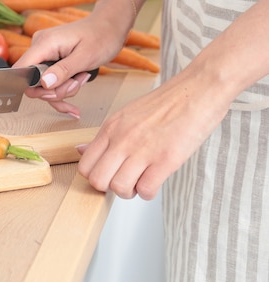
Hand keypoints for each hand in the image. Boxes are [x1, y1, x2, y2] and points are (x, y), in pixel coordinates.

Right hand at [13, 14, 125, 115]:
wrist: (110, 25)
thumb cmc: (102, 36)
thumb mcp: (85, 57)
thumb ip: (63, 71)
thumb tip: (44, 83)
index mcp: (44, 43)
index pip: (22, 70)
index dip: (34, 87)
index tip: (54, 91)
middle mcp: (40, 47)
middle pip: (34, 83)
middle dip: (56, 91)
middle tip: (76, 83)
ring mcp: (44, 53)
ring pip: (43, 85)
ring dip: (63, 90)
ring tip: (81, 79)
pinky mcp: (50, 59)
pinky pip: (49, 82)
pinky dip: (61, 90)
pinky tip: (72, 104)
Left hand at [77, 72, 229, 199]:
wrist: (200, 89)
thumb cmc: (167, 102)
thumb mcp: (126, 114)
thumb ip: (105, 136)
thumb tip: (80, 150)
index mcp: (111, 127)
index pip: (84, 165)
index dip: (95, 176)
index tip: (108, 174)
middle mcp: (122, 139)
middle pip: (98, 180)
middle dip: (109, 188)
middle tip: (124, 181)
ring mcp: (143, 149)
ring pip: (119, 188)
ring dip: (130, 192)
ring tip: (140, 181)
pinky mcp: (166, 160)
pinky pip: (145, 190)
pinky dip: (149, 192)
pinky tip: (155, 180)